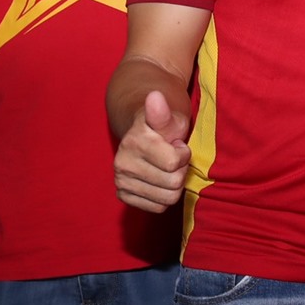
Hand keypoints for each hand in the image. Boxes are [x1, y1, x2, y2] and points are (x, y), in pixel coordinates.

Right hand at [114, 90, 190, 212]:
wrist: (143, 132)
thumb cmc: (164, 125)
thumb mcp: (171, 117)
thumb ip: (164, 113)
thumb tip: (155, 96)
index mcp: (134, 142)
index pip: (174, 163)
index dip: (183, 154)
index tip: (177, 145)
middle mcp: (122, 163)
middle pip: (173, 184)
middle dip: (180, 170)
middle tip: (173, 157)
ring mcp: (120, 180)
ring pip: (167, 199)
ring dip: (173, 184)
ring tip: (166, 167)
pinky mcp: (123, 195)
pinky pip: (157, 208)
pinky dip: (163, 196)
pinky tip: (160, 179)